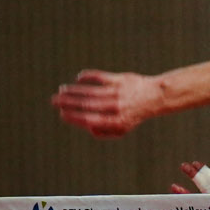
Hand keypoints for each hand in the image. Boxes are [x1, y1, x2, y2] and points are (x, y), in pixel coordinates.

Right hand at [52, 69, 169, 137]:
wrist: (155, 97)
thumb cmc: (133, 115)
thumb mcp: (121, 130)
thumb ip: (104, 132)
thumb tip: (87, 127)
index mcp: (115, 122)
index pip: (90, 120)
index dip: (74, 117)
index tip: (62, 114)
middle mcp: (116, 107)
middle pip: (87, 104)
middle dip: (68, 102)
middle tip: (54, 100)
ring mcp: (118, 92)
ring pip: (91, 91)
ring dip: (74, 90)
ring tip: (62, 90)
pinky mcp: (120, 80)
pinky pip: (101, 77)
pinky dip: (88, 77)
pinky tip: (79, 78)